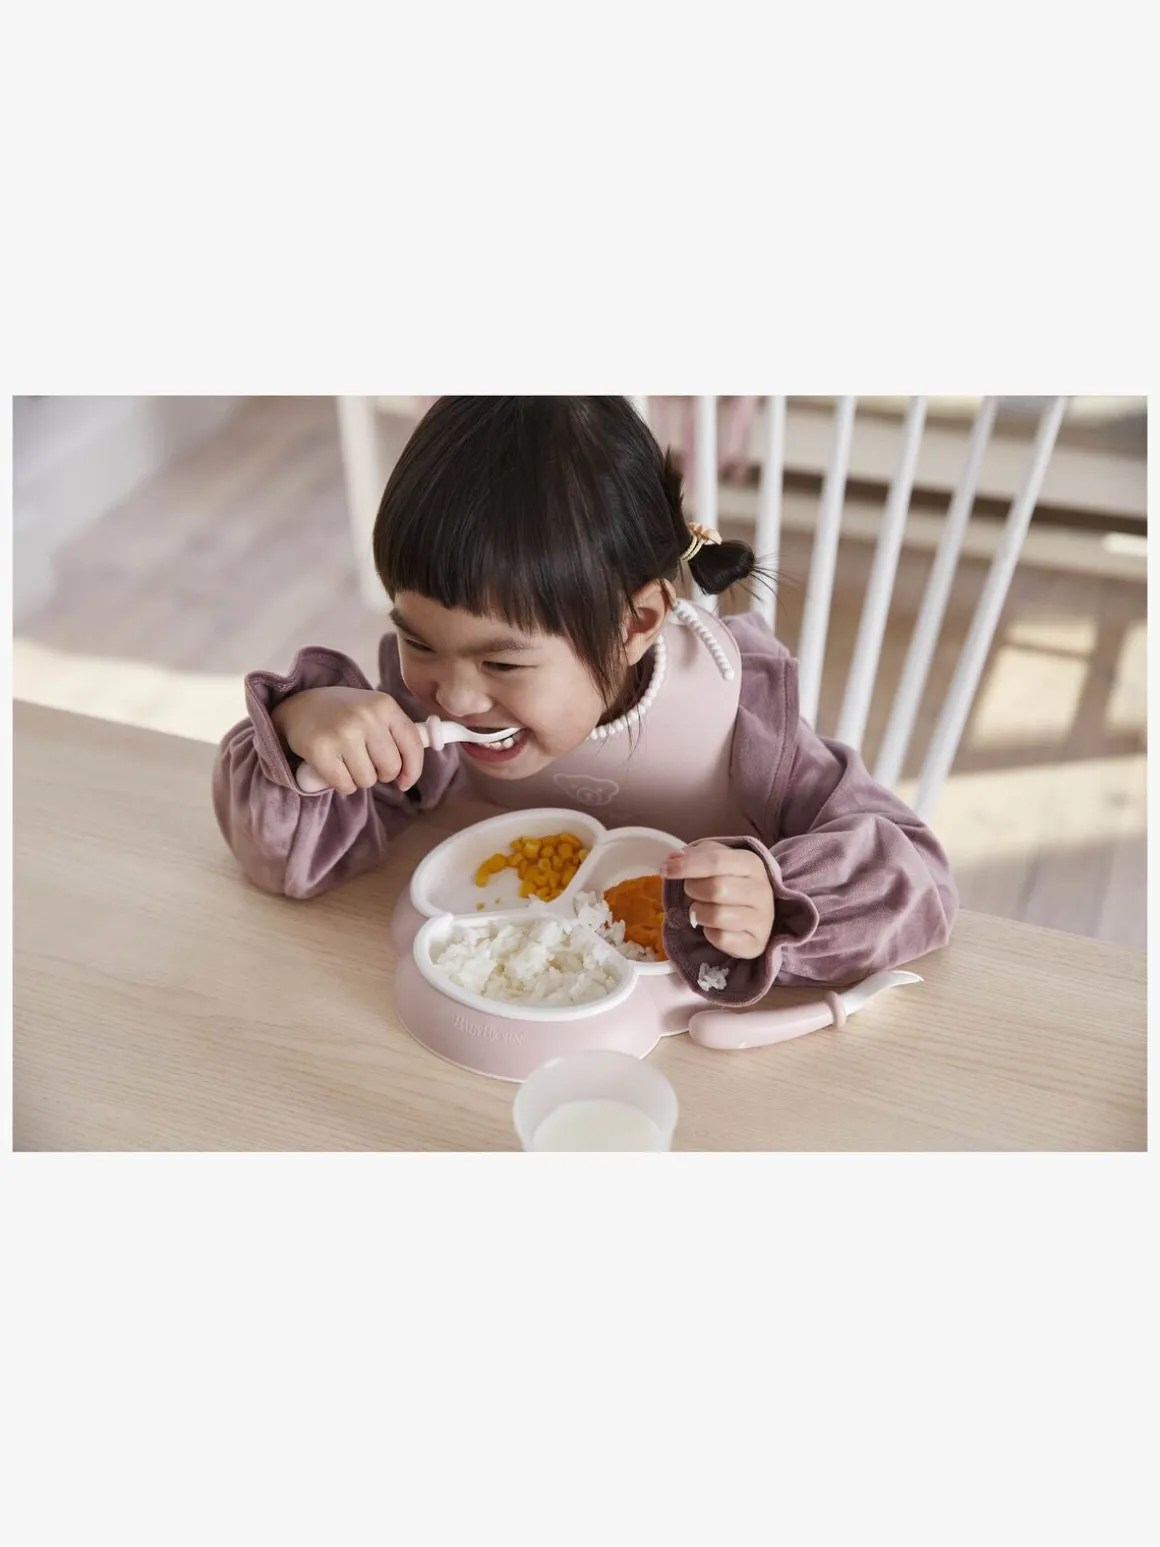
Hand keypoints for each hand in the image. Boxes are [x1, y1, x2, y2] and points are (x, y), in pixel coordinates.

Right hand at [271, 687, 424, 795]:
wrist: (299, 708)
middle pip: (390, 768)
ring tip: (347, 762)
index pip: (413, 744)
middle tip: (366, 763)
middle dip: (381, 774)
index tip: (405, 781)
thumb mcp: (373, 711)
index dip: (413, 769)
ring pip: (368, 780)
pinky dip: (341, 784)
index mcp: (384, 705)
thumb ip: (396, 734)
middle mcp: (366, 716)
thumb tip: (409, 775)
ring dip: (359, 779)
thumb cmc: (343, 715)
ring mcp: (343, 732)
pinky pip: (345, 785)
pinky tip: (334, 768)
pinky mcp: (321, 749)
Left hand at [661, 841, 774, 959]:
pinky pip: (722, 939)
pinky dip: (710, 934)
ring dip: (700, 913)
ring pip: (717, 916)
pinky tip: (714, 928)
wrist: (756, 915)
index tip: (665, 870)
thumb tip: (672, 859)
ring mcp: (762, 919)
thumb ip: (695, 856)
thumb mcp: (717, 863)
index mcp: (752, 864)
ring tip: (702, 910)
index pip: (716, 861)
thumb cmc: (731, 884)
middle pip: (717, 889)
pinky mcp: (755, 943)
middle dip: (694, 890)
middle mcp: (762, 890)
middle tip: (692, 892)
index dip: (687, 865)